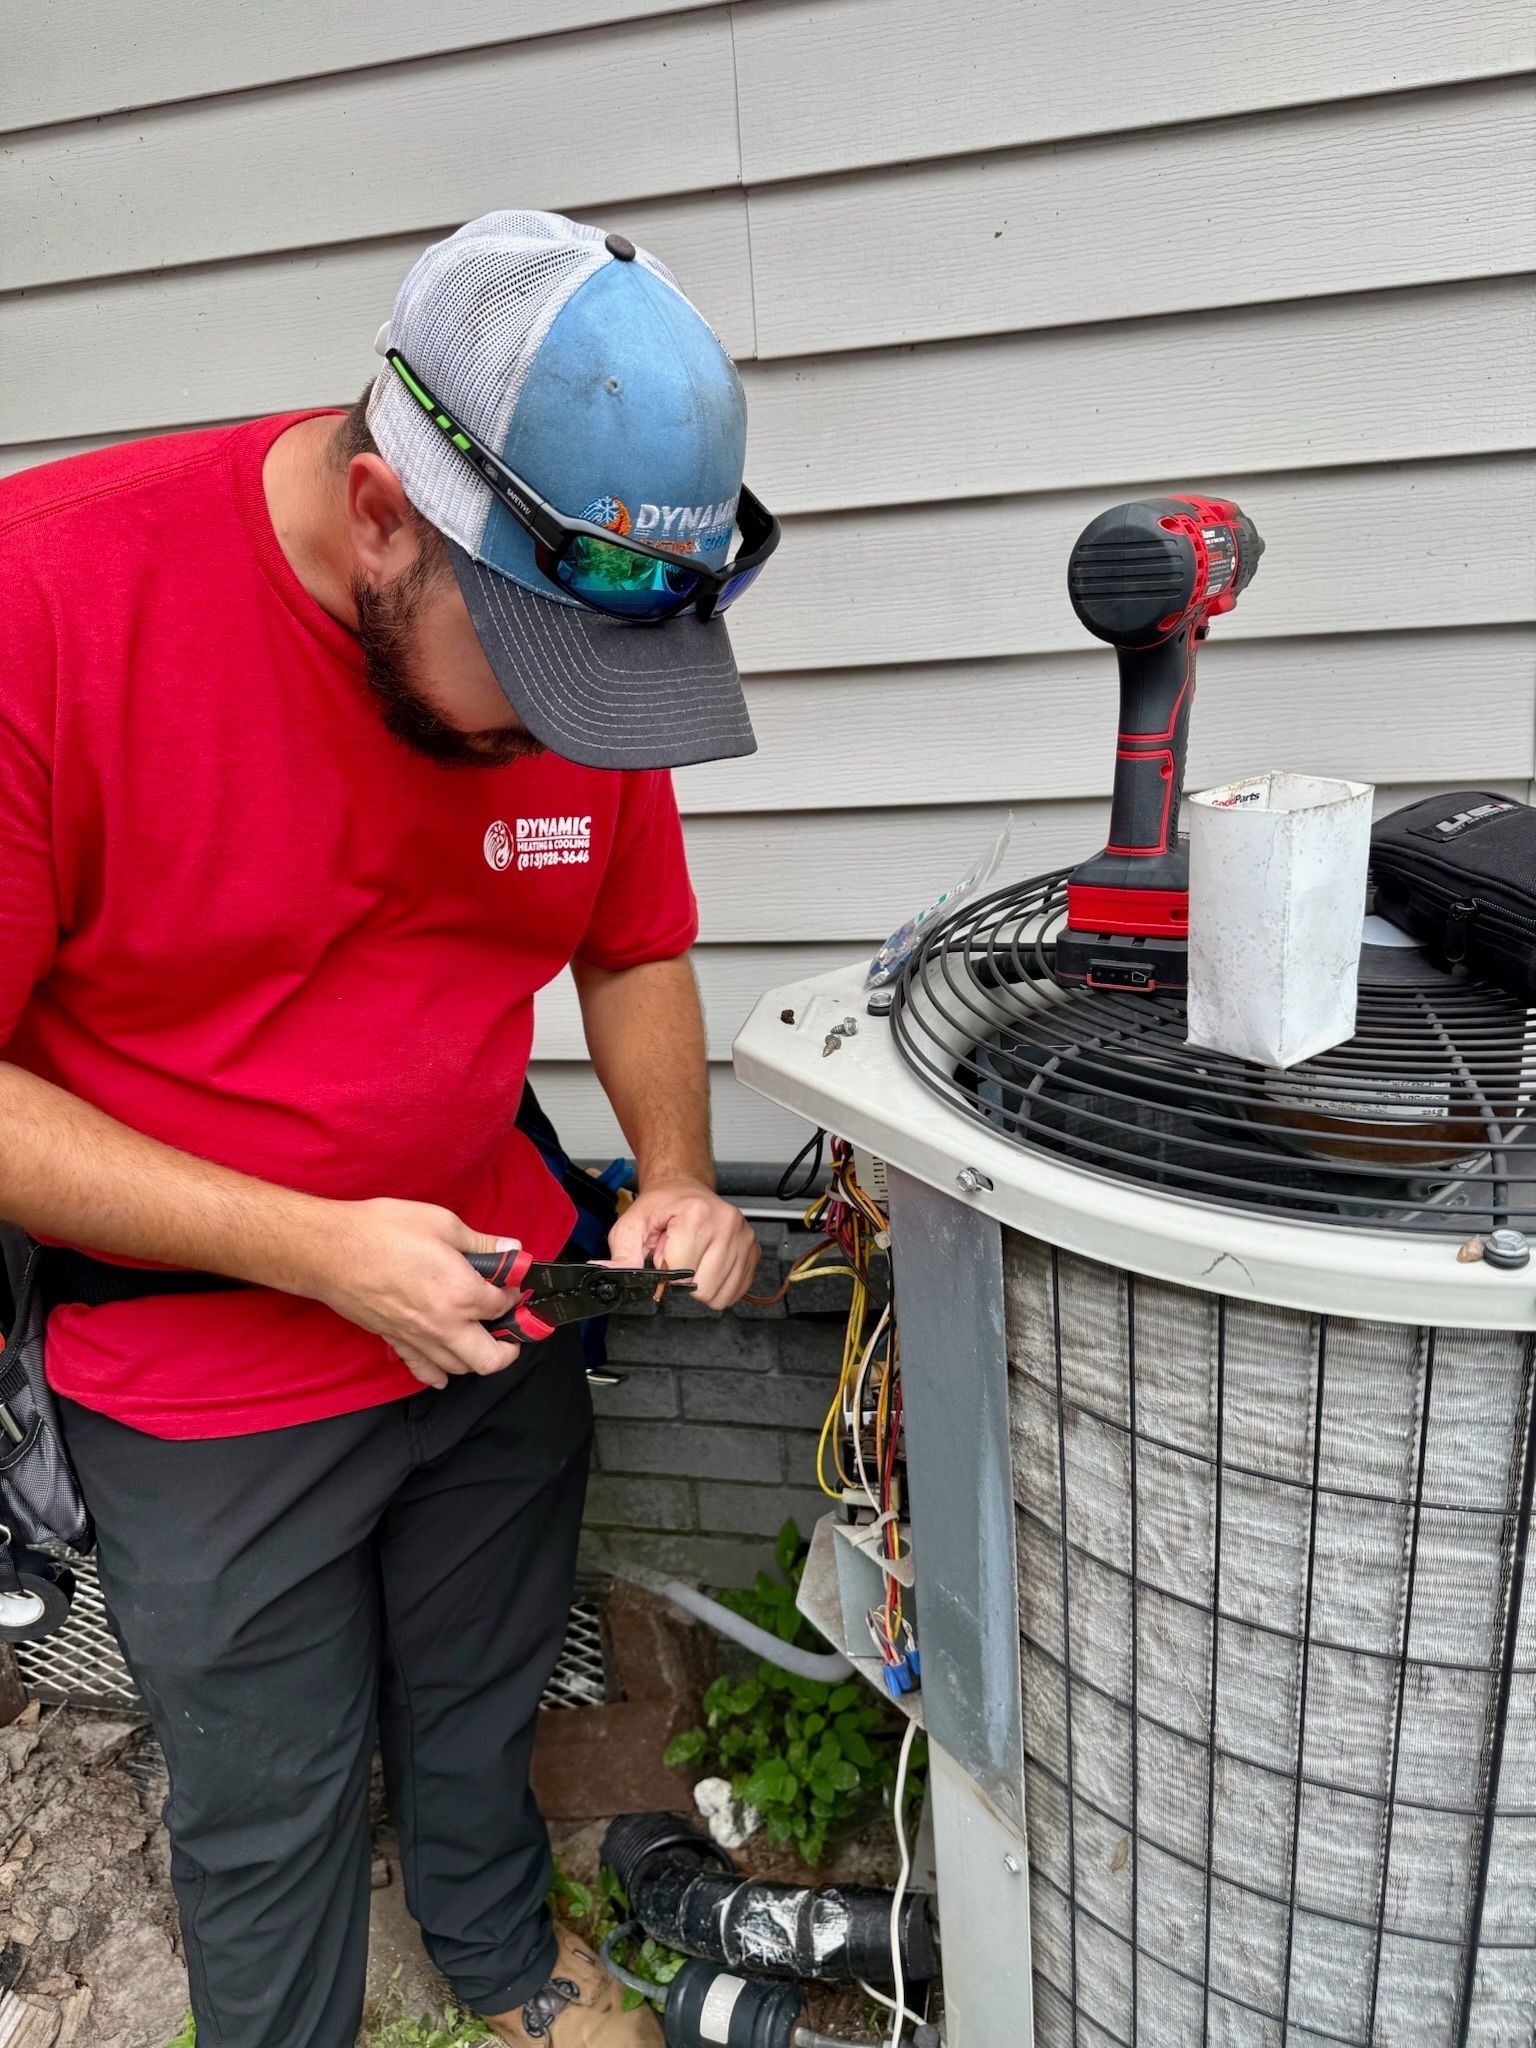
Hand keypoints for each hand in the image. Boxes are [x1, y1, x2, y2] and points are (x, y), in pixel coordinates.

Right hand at [300, 1197, 522, 1388]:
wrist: (330, 1251)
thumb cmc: (383, 1231)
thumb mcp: (441, 1223)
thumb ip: (481, 1241)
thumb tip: (511, 1248)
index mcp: (462, 1293)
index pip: (503, 1304)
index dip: (513, 1292)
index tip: (512, 1282)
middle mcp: (445, 1325)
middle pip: (491, 1358)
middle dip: (509, 1347)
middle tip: (510, 1328)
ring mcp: (418, 1338)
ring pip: (460, 1369)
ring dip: (476, 1357)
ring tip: (480, 1338)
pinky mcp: (395, 1342)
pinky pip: (422, 1372)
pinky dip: (438, 1375)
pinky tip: (444, 1371)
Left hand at [606, 1177, 759, 1310]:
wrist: (684, 1187)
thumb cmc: (662, 1205)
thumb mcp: (631, 1225)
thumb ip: (621, 1254)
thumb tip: (611, 1274)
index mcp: (696, 1215)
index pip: (680, 1274)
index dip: (665, 1274)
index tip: (663, 1256)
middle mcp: (726, 1224)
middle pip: (702, 1288)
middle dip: (684, 1281)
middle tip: (679, 1256)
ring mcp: (744, 1238)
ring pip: (719, 1295)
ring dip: (701, 1285)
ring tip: (693, 1258)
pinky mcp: (753, 1250)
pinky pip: (735, 1292)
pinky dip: (718, 1287)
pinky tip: (708, 1265)